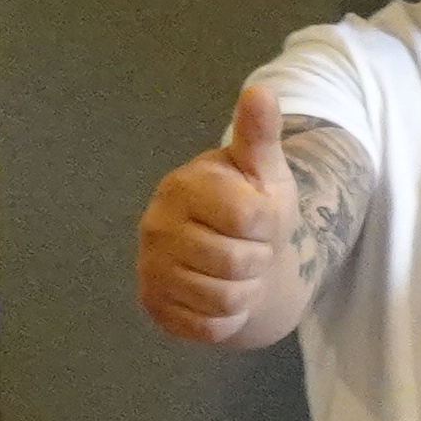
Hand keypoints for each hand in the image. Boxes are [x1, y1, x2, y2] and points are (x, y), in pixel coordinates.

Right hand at [139, 85, 294, 344]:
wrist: (235, 256)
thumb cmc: (252, 205)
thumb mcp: (263, 170)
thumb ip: (259, 135)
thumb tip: (260, 91)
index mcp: (183, 186)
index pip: (249, 218)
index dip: (270, 226)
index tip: (261, 219)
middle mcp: (156, 226)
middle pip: (236, 264)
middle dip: (258, 261)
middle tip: (250, 248)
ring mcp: (150, 269)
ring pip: (224, 299)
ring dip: (246, 291)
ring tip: (238, 271)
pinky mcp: (155, 307)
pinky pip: (208, 329)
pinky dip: (227, 319)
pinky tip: (221, 295)